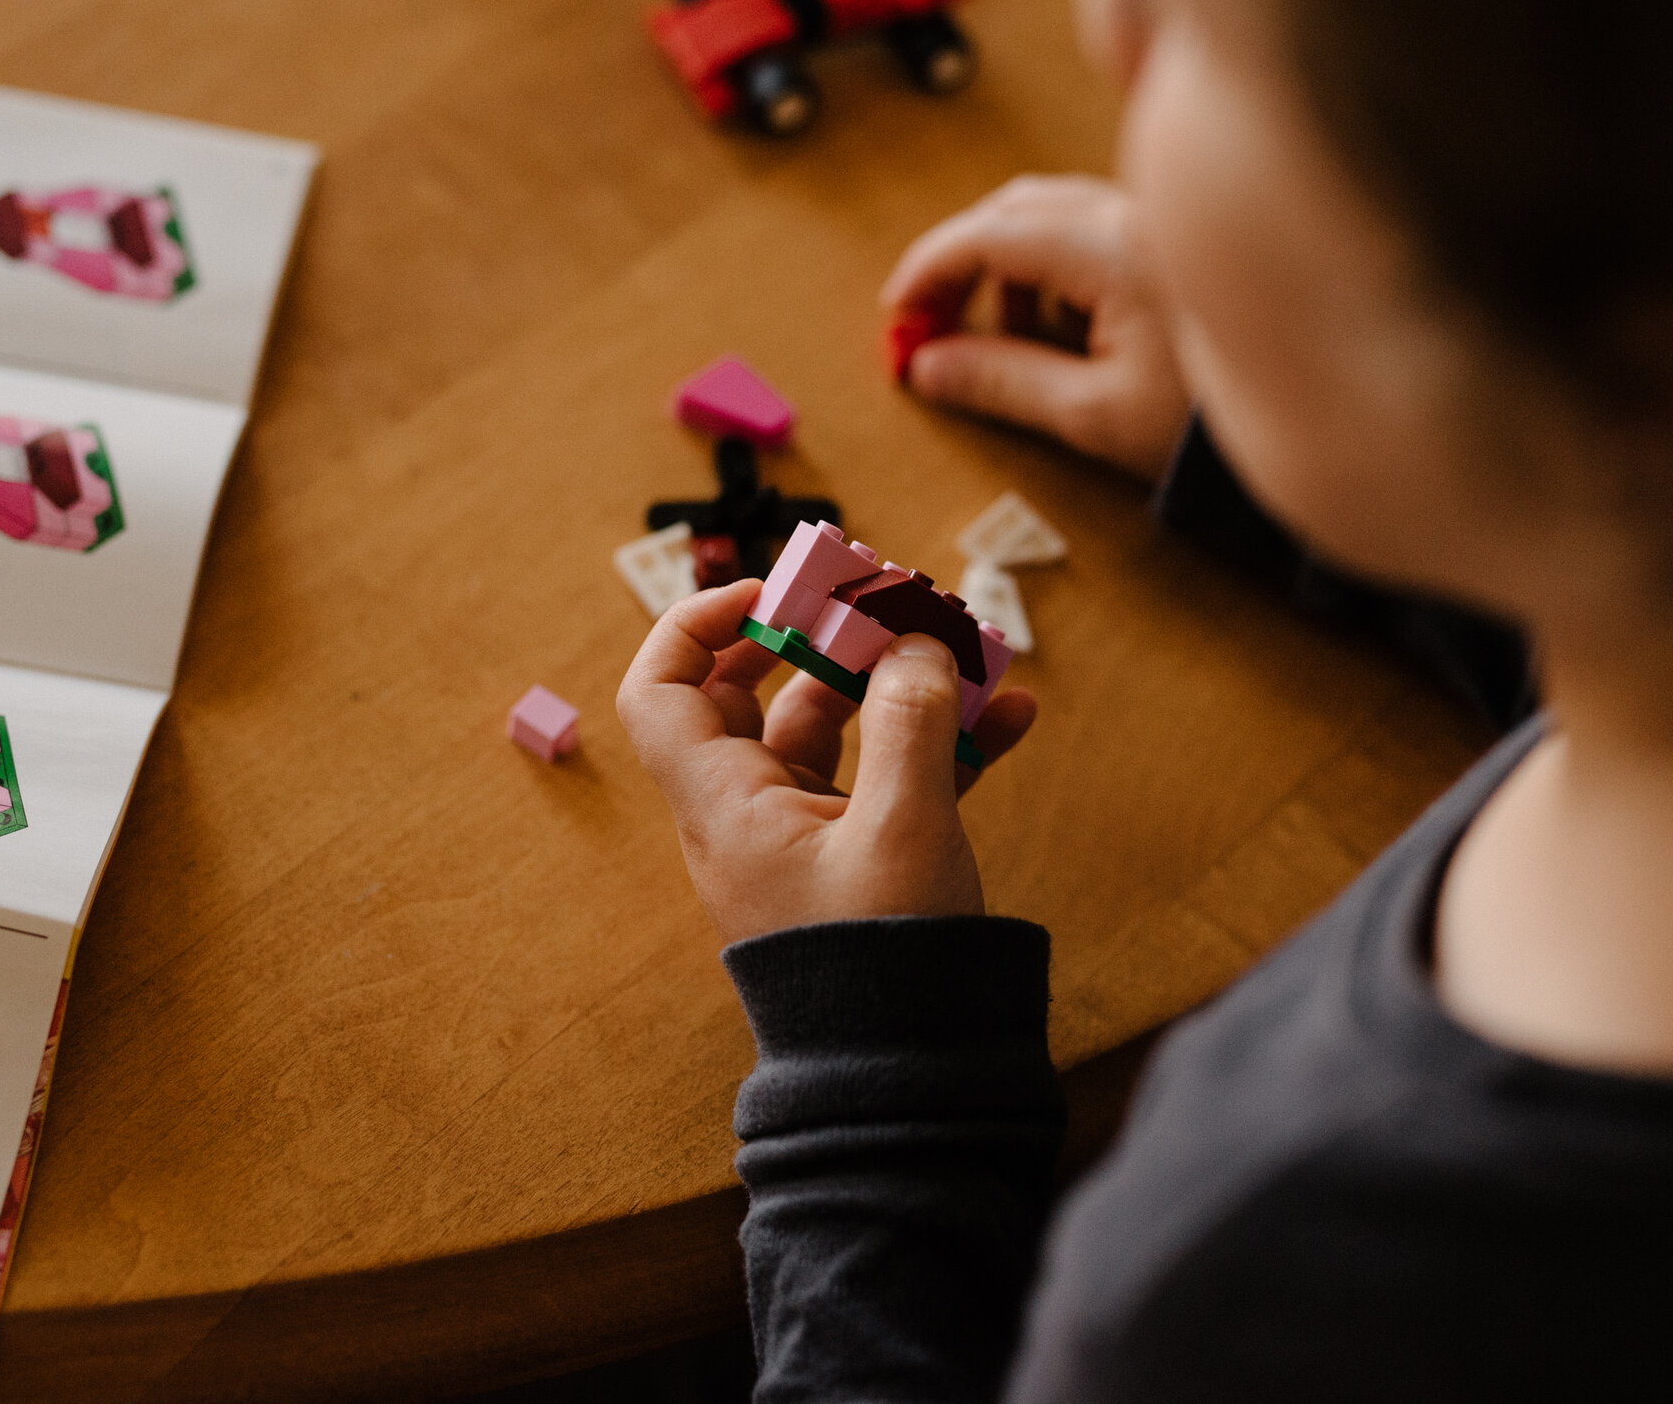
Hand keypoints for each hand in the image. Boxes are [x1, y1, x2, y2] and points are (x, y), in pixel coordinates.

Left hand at [617, 581, 1038, 945]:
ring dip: (901, 685)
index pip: (661, 691)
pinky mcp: (861, 860)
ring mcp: (807, 837)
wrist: (905, 1082)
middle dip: (825, 639)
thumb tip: (916, 643)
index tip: (776, 591)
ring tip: (971, 650)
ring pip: (839, 732)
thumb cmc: (880, 968)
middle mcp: (753, 813)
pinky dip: (941, 742)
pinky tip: (1011, 717)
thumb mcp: (903, 830)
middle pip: (757, 697)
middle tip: (885, 602)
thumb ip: (911, 723)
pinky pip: (890, 777)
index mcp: (727, 803)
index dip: (700, 625)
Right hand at [881, 175, 1191, 482]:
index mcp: (1112, 248)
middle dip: (961, 265)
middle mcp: (1134, 213)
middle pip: (1013, 210)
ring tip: (1008, 342)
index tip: (897, 314)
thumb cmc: (1213, 420)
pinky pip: (1089, 228)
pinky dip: (1053, 268)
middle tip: (929, 327)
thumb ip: (1002, 383)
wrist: (1316, 412)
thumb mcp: (1093, 413)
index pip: (988, 235)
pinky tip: (1065, 328)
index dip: (928, 271)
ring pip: (1050, 215)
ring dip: (1008, 269)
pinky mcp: (1171, 236)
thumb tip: (927, 366)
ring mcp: (1156, 218)